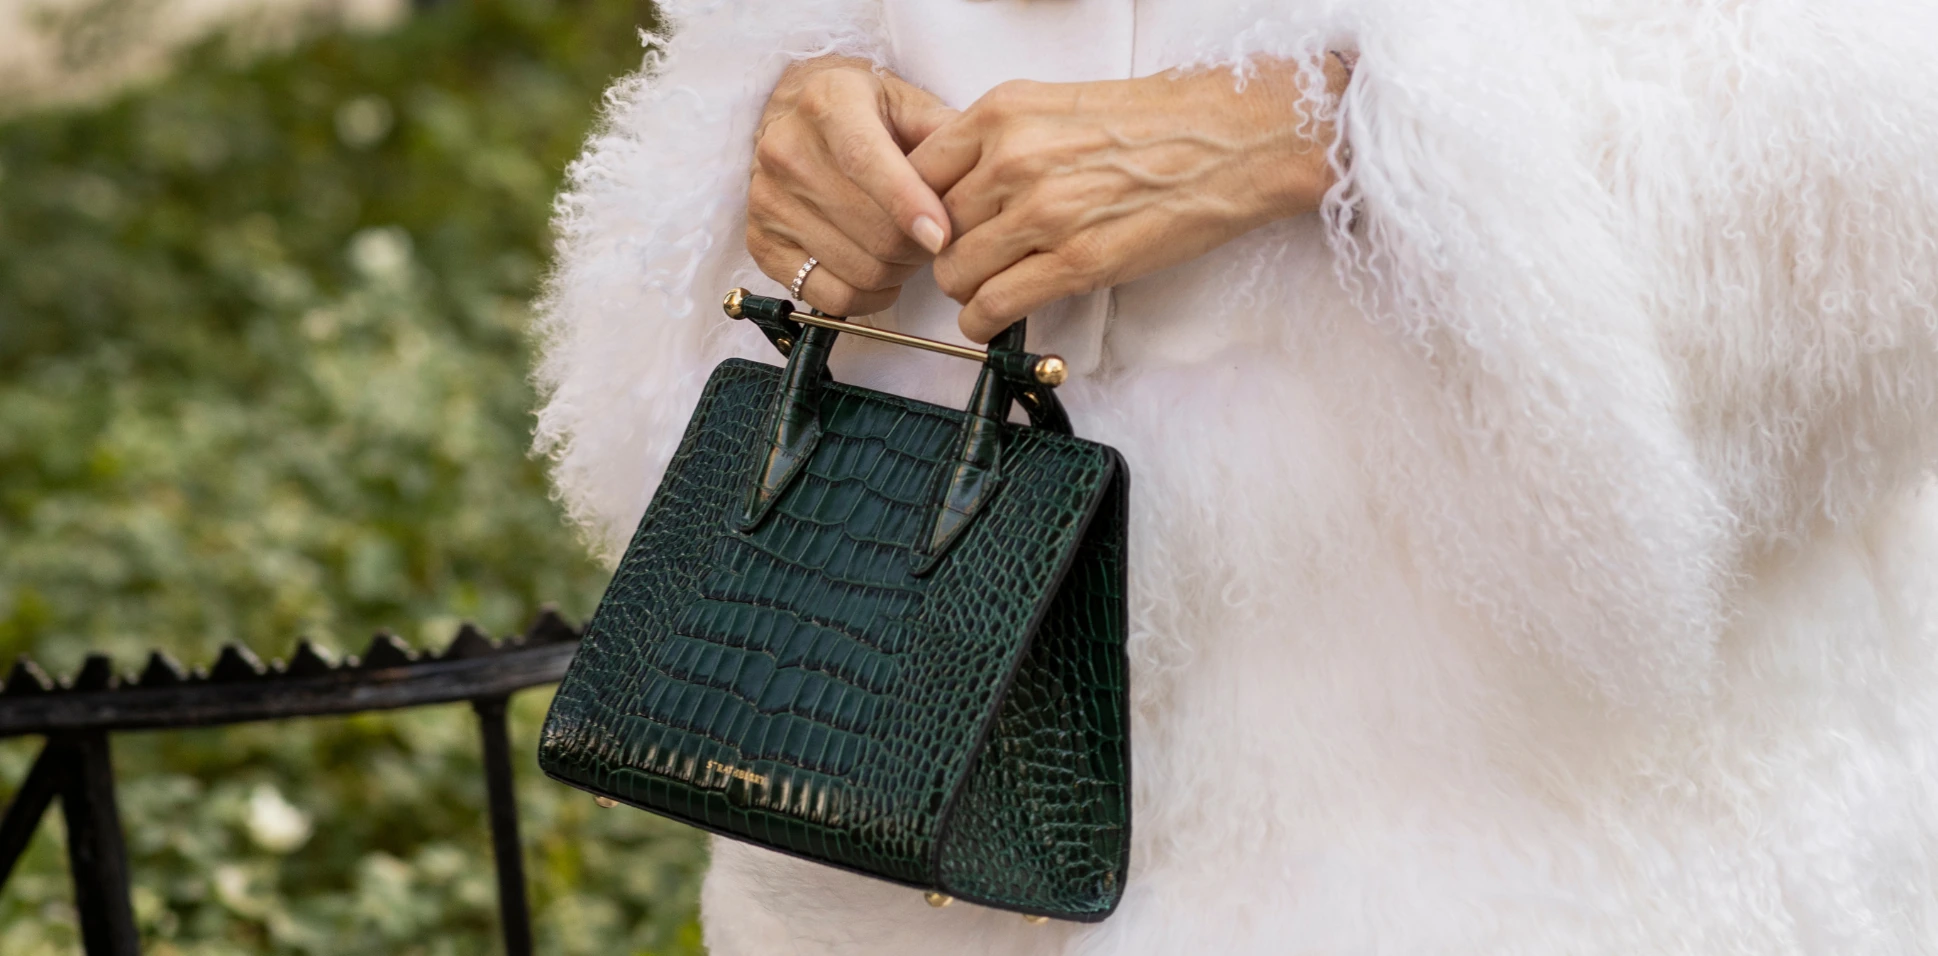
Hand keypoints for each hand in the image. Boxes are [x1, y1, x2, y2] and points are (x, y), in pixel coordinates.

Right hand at [747, 56, 958, 315]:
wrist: (798, 112)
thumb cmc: (866, 112)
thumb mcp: (909, 102)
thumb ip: (945, 135)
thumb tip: (978, 179)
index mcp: (827, 103)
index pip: (867, 163)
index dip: (909, 205)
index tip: (942, 236)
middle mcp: (787, 150)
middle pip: (872, 230)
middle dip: (919, 246)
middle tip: (936, 239)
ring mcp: (769, 200)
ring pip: (857, 268)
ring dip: (898, 272)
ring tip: (907, 250)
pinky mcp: (761, 242)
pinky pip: (828, 296)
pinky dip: (867, 297)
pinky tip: (880, 276)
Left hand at [909, 58, 1346, 340]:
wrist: (1230, 140)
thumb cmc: (1153, 123)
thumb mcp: (1058, 105)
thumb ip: (1000, 139)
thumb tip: (955, 184)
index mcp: (1003, 112)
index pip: (916, 170)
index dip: (919, 206)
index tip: (935, 222)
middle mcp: (1013, 159)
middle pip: (933, 226)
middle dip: (947, 249)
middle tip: (970, 258)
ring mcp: (1044, 213)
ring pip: (956, 270)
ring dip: (965, 288)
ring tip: (986, 288)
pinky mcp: (1077, 263)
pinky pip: (994, 305)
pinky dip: (982, 320)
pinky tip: (991, 317)